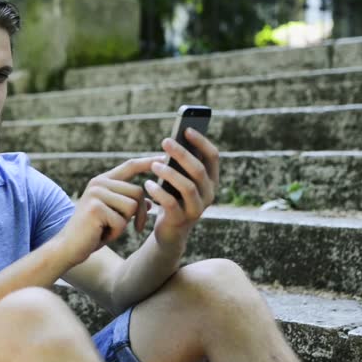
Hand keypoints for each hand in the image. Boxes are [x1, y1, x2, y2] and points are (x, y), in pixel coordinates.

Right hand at [54, 156, 162, 265]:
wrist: (68, 247)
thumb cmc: (93, 232)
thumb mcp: (115, 216)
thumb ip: (130, 205)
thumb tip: (150, 202)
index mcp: (103, 181)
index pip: (130, 166)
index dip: (148, 162)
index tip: (164, 158)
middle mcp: (99, 183)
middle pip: (138, 192)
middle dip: (139, 214)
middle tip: (125, 227)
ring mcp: (96, 194)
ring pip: (132, 206)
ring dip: (124, 224)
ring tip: (107, 228)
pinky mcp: (96, 208)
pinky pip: (122, 221)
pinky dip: (116, 233)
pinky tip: (101, 234)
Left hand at [144, 128, 219, 251]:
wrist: (169, 232)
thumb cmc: (173, 198)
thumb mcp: (178, 180)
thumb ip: (180, 164)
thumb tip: (172, 141)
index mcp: (211, 180)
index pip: (213, 157)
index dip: (201, 142)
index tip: (186, 129)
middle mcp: (209, 194)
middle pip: (199, 170)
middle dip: (182, 154)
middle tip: (165, 141)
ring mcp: (197, 209)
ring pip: (188, 187)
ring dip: (170, 173)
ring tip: (154, 165)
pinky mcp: (181, 220)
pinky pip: (171, 204)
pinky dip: (159, 192)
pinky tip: (148, 184)